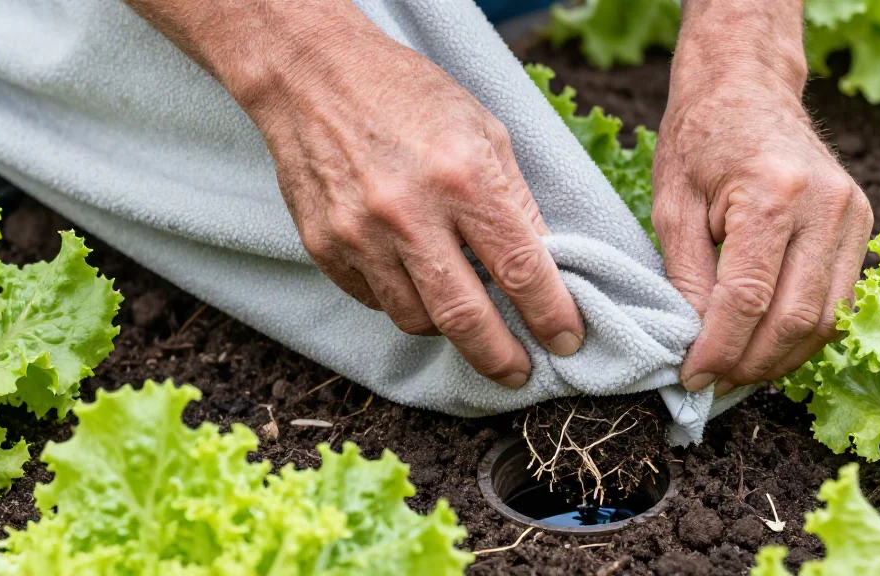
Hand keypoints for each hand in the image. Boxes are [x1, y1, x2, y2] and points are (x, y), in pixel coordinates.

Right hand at [126, 0, 585, 387]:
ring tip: (461, 307)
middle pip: (465, 319)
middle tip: (518, 372)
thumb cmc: (409, 97)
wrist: (312, 76)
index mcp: (463, 179)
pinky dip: (401, 298)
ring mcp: (359, 236)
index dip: (552, 317)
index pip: (521, 271)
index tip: (567, 341)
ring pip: (415, 320)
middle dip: (501, 359)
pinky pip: (373, 301)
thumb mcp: (485, 131)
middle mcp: (408, 214)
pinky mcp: (323, 247)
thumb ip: (514, 202)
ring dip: (447, 326)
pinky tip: (410, 273)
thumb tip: (542, 267)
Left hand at [654, 1, 872, 395]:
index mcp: (772, 196)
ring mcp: (853, 215)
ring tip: (736, 374)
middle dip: (750, 363)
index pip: (748, 299)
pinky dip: (803, 333)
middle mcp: (825, 207)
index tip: (691, 378)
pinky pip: (839, 299)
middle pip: (796, 318)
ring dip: (781, 358)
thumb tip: (693, 344)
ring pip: (828, 318)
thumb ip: (686, 278)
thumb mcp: (671, 207)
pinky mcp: (862, 224)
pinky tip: (766, 346)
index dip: (719, 349)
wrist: (746, 89)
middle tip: (711, 384)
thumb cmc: (698, 141)